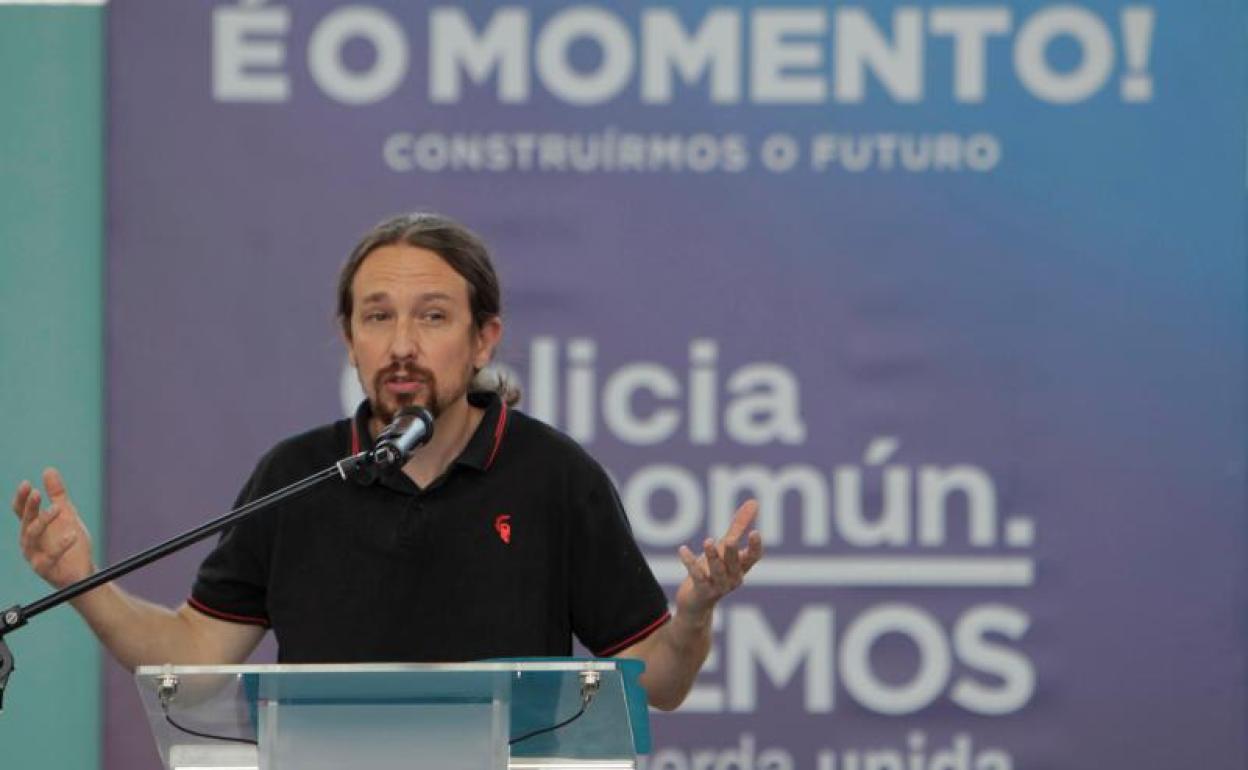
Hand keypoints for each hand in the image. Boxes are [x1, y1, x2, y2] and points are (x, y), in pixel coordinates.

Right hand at [11, 468, 95, 588]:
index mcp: (32, 527)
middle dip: (30, 507)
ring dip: (43, 521)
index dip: (21, 498)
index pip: (21, 511)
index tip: (26, 484)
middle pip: (25, 521)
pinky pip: (50, 556)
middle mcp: (29, 541)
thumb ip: (58, 495)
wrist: (82, 572)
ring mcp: (34, 555)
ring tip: (58, 509)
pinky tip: (72, 534)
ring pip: (32, 537)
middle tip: (37, 493)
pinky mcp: (44, 568)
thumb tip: (48, 469)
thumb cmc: (71, 543)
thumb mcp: (67, 515)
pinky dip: (61, 545)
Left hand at [674, 499, 763, 623]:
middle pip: (734, 563)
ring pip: (717, 570)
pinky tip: (683, 549)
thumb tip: (754, 502)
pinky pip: (696, 576)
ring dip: (712, 556)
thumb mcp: (726, 547)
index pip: (753, 557)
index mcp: (741, 567)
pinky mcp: (702, 591)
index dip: (755, 546)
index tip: (755, 532)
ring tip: (708, 541)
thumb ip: (739, 526)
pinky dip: (690, 562)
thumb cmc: (714, 571)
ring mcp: (718, 586)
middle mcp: (733, 578)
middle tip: (730, 539)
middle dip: (732, 552)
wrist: (697, 604)